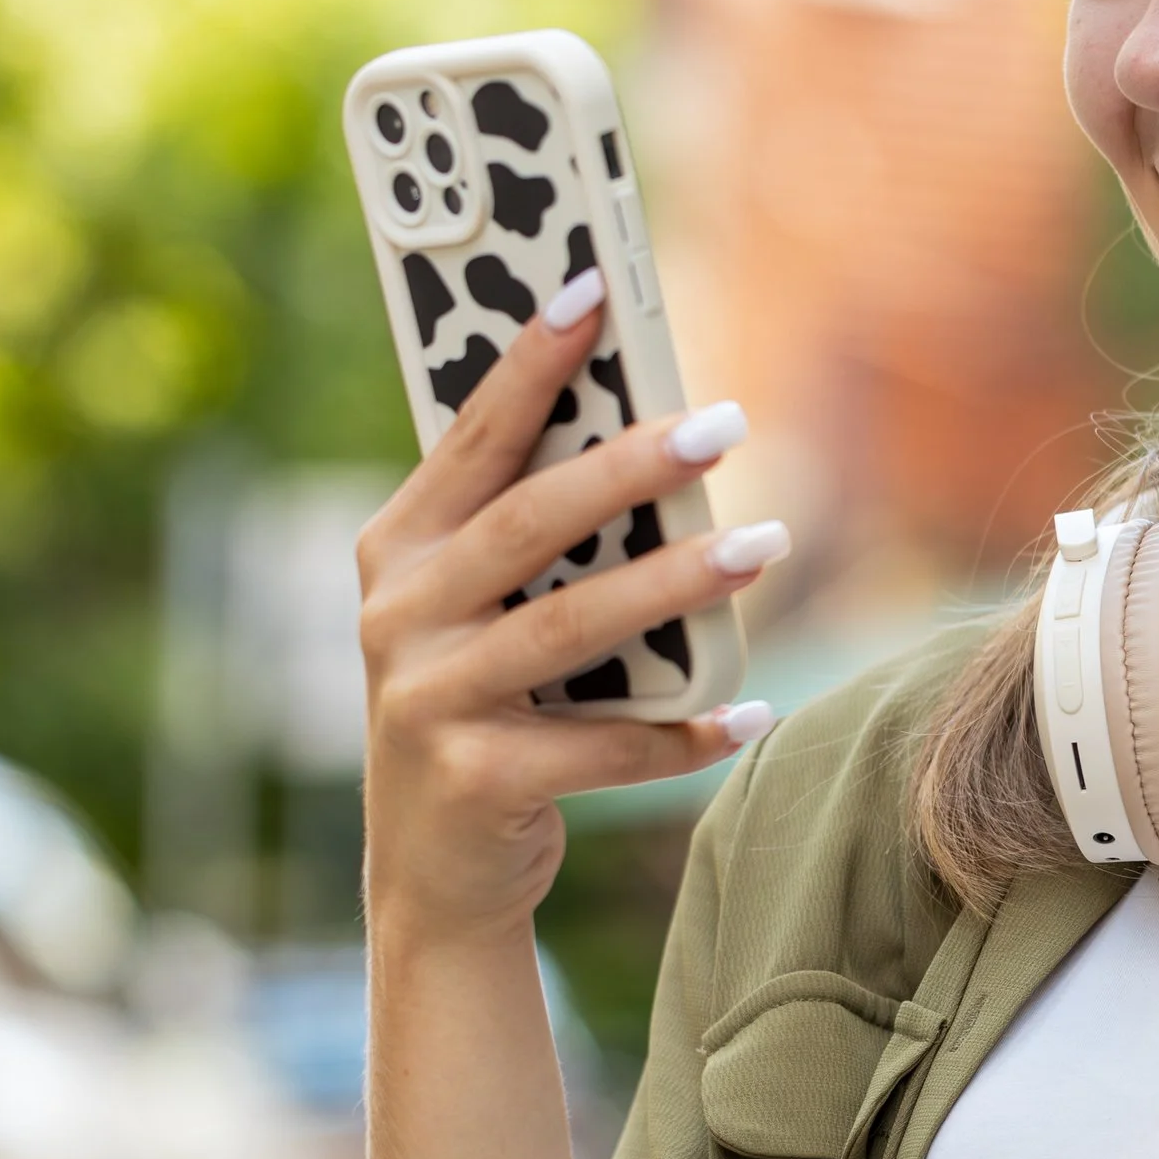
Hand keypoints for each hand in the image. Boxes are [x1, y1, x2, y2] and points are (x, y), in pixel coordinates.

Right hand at [359, 279, 785, 946]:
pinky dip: (683, 733)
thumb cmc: (479, 707)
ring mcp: (429, 700)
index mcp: (396, 548)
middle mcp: (398, 615)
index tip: (593, 287)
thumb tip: (648, 433)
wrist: (434, 871)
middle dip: (630, 467)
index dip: (529, 361)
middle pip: (531, 523)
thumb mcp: (477, 612)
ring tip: (762, 548)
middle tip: (724, 423)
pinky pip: (605, 747)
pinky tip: (748, 713)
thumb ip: (530, 536)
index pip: (471, 438)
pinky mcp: (476, 778)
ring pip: (573, 629)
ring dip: (676, 586)